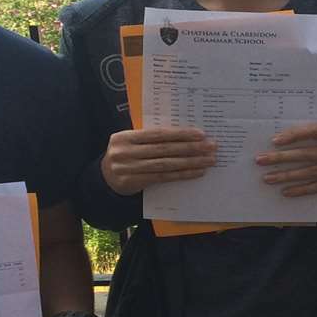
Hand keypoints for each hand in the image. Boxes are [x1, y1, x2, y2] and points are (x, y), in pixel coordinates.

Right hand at [101, 128, 215, 194]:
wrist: (104, 179)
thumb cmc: (126, 156)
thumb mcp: (131, 143)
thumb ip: (151, 138)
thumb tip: (185, 135)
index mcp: (125, 137)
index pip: (158, 134)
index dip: (180, 134)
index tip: (200, 134)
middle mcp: (125, 152)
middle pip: (164, 149)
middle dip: (191, 147)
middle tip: (211, 146)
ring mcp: (128, 168)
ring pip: (166, 164)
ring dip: (191, 162)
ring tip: (209, 160)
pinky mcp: (133, 182)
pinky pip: (163, 177)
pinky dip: (182, 174)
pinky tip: (197, 172)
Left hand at [257, 123, 316, 196]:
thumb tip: (288, 143)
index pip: (315, 131)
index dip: (295, 134)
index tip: (275, 140)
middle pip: (308, 154)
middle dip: (282, 158)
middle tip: (261, 160)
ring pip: (311, 172)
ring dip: (287, 176)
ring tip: (268, 178)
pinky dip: (302, 190)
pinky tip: (287, 191)